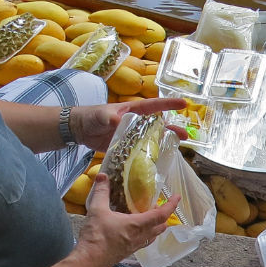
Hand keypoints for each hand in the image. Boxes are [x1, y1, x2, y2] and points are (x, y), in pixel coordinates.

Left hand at [71, 97, 187, 152]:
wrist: (80, 129)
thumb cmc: (91, 116)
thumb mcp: (101, 115)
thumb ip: (110, 117)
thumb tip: (118, 121)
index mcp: (133, 110)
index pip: (154, 106)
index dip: (168, 105)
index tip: (184, 104)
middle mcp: (136, 123)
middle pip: (158, 125)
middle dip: (172, 129)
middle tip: (185, 136)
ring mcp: (132, 136)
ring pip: (152, 139)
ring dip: (164, 143)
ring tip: (177, 149)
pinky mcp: (127, 147)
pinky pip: (141, 151)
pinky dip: (149, 156)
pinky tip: (157, 162)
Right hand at [74, 173, 180, 266]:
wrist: (89, 261)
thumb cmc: (96, 236)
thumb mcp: (97, 210)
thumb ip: (101, 192)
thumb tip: (102, 176)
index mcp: (137, 225)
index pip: (161, 214)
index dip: (171, 205)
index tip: (177, 197)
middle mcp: (140, 236)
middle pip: (160, 226)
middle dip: (164, 215)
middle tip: (160, 205)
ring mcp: (135, 246)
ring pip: (153, 236)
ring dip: (156, 226)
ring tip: (150, 216)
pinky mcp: (128, 252)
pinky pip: (144, 242)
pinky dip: (146, 234)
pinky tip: (135, 230)